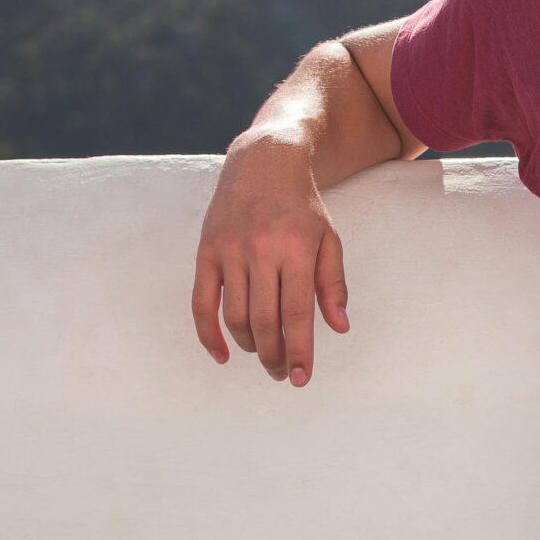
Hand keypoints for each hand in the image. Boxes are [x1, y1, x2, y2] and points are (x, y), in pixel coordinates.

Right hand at [192, 132, 350, 385]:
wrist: (264, 162)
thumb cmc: (302, 206)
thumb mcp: (328, 238)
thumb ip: (333, 283)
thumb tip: (338, 327)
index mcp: (297, 248)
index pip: (298, 312)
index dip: (300, 350)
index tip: (301, 377)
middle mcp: (261, 250)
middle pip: (264, 321)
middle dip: (274, 355)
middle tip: (283, 372)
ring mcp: (230, 251)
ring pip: (235, 316)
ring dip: (250, 346)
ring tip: (265, 355)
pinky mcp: (206, 252)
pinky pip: (201, 303)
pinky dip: (208, 334)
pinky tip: (222, 355)